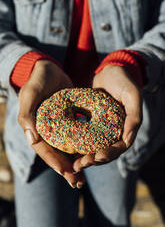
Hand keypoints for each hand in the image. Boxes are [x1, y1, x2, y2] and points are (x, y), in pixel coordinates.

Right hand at [18, 60, 84, 187]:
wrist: (50, 69)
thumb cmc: (38, 80)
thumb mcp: (31, 93)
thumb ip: (27, 113)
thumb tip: (31, 137)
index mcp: (35, 128)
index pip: (43, 149)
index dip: (53, 162)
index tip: (66, 172)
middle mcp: (46, 132)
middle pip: (56, 154)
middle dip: (66, 169)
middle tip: (78, 182)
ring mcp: (58, 128)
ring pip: (67, 149)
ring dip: (75, 163)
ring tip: (84, 176)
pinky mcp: (69, 122)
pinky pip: (76, 138)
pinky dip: (82, 147)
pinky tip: (92, 154)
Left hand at [73, 65, 141, 171]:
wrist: (111, 70)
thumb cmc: (124, 81)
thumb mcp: (132, 96)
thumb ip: (134, 117)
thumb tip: (128, 140)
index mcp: (125, 129)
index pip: (117, 148)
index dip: (106, 155)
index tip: (94, 158)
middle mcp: (114, 132)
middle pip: (104, 152)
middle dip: (92, 160)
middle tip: (78, 165)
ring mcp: (102, 128)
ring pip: (93, 148)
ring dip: (83, 156)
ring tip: (72, 163)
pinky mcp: (91, 122)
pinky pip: (84, 136)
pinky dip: (77, 144)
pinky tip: (67, 147)